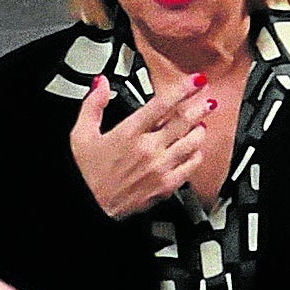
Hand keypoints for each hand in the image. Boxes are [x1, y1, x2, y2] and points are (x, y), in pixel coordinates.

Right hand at [70, 72, 214, 217]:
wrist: (89, 208)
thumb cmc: (86, 174)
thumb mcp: (81, 134)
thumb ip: (93, 105)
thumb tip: (101, 83)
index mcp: (129, 133)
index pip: (162, 104)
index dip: (183, 89)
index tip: (196, 80)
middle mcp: (148, 149)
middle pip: (184, 121)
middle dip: (200, 107)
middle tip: (208, 99)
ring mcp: (161, 168)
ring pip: (193, 142)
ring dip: (200, 130)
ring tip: (200, 124)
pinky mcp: (167, 185)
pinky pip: (192, 165)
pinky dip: (196, 154)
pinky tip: (194, 149)